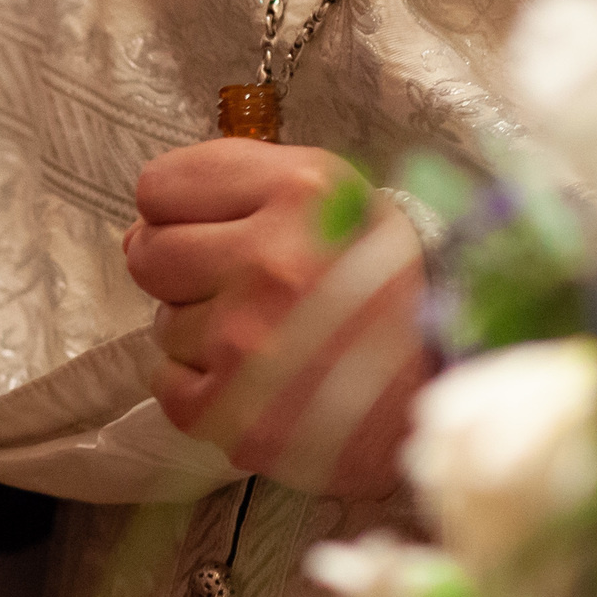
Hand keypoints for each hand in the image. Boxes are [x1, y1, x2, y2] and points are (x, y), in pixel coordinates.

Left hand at [126, 139, 432, 499]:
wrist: (452, 393)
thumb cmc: (398, 293)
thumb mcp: (347, 202)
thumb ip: (250, 189)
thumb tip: (144, 221)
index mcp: (300, 192)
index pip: (159, 186)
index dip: (178, 209)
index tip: (210, 228)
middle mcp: (269, 261)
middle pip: (147, 252)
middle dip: (182, 268)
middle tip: (240, 287)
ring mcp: (244, 342)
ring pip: (163, 322)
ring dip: (202, 331)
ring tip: (270, 338)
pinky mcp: (228, 411)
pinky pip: (167, 382)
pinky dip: (200, 385)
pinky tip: (258, 380)